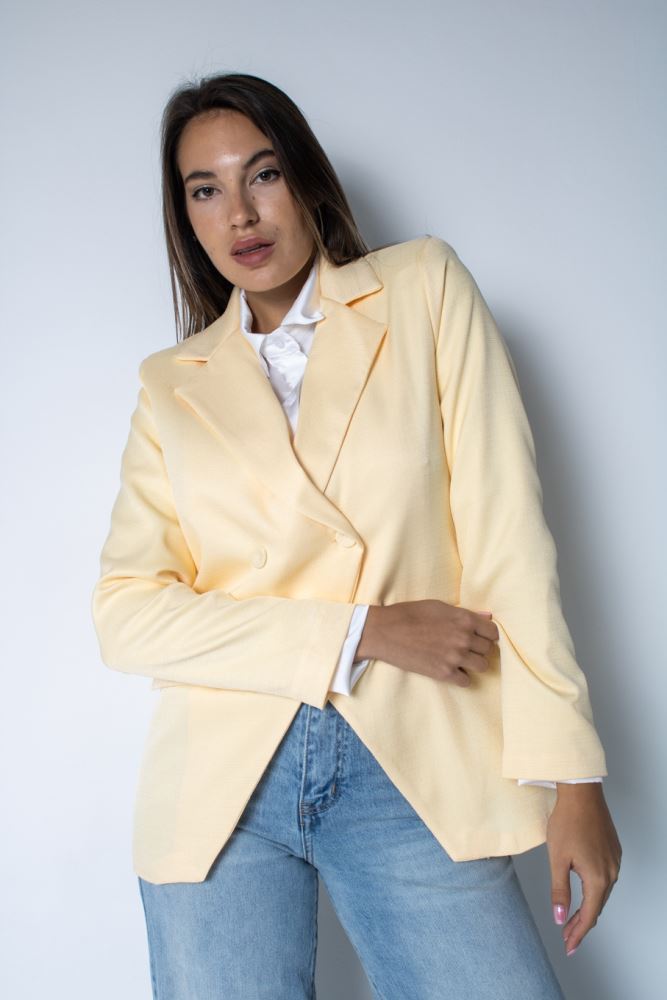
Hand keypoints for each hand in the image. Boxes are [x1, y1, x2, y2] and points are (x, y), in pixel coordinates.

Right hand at [355, 600, 498, 687]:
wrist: (386, 631)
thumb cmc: (410, 614)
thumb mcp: (439, 606)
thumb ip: (463, 614)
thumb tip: (484, 617)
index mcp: (464, 619)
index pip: (493, 632)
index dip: (487, 635)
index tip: (480, 637)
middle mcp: (464, 638)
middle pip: (488, 649)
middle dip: (479, 649)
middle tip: (467, 648)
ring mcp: (455, 657)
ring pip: (482, 666)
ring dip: (474, 664)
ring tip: (461, 661)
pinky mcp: (444, 673)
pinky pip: (467, 681)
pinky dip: (462, 677)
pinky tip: (452, 671)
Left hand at [546, 782, 621, 954]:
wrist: (581, 794)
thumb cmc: (566, 822)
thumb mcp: (557, 859)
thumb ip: (559, 891)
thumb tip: (560, 919)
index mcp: (597, 878)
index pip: (589, 915)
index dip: (578, 933)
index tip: (568, 946)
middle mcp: (611, 872)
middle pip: (597, 906)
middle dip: (582, 924)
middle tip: (568, 938)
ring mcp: (614, 861)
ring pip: (602, 893)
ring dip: (588, 908)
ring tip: (573, 920)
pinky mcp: (613, 851)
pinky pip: (605, 878)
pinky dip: (594, 891)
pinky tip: (585, 893)